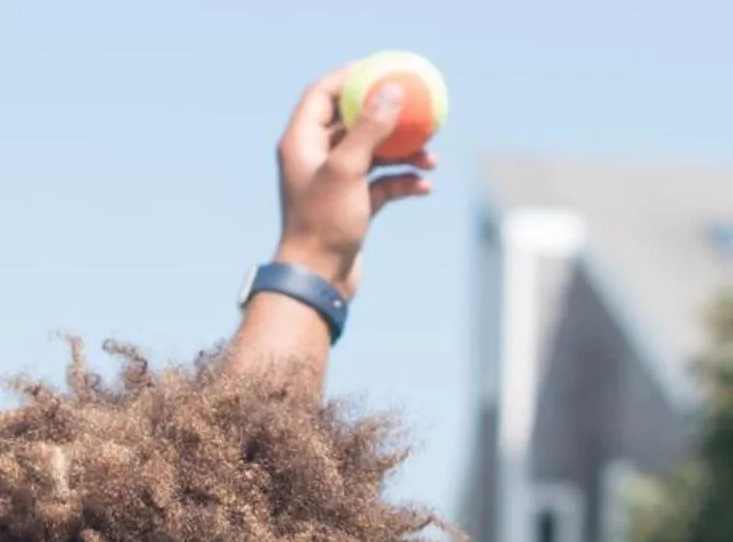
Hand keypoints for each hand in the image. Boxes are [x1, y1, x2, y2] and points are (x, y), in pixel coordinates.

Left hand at [272, 64, 435, 300]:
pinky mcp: (352, 206)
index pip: (323, 94)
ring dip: (403, 153)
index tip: (382, 69)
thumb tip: (390, 91)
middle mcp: (315, 159)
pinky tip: (424, 187)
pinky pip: (381, 184)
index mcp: (301, 143)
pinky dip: (402, 182)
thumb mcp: (347, 170)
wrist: (318, 280)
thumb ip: (368, 129)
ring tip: (430, 158)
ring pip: (373, 154)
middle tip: (416, 108)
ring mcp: (335, 183)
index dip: (351, 78)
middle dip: (388, 117)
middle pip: (353, 122)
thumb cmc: (323, 224)